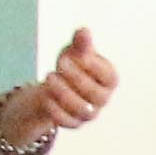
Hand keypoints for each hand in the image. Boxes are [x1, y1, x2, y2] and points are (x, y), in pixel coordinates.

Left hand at [4, 27, 117, 144]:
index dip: (95, 67)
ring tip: (49, 77)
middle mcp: (102, 98)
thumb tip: (84, 31)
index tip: (78, 54)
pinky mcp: (73, 123)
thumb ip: (81, 44)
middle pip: (96, 95)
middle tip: (61, 63)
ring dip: (64, 93)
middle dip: (77, 78)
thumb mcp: (74, 52)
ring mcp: (89, 113)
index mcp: (108, 80)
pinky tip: (45, 94)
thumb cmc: (72, 66)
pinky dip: (55, 109)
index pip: (110, 77)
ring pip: (82, 110)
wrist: (56, 87)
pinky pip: (67, 121)